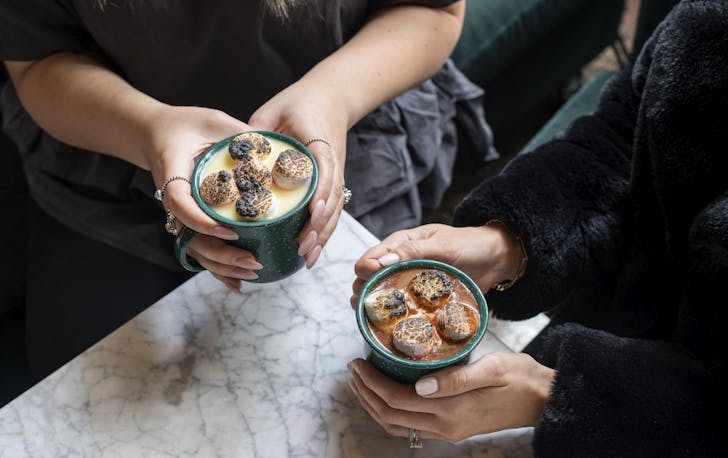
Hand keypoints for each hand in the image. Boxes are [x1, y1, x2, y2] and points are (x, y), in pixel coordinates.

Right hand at [146, 105, 261, 291]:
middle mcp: (175, 201)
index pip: (180, 203)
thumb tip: (278, 145)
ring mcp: (181, 216)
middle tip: (252, 260)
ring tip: (253, 272)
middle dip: (222, 255)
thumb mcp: (214, 121)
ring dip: (223, 266)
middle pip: (190, 239)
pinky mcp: (190, 222)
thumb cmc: (187, 125)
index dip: (202, 221)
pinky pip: (202, 249)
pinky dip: (219, 269)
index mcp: (174, 175)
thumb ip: (241, 134)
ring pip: (196, 250)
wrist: (159, 133)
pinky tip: (239, 284)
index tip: (231, 229)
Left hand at [249, 80, 348, 268]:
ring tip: (307, 258)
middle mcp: (333, 161)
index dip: (320, 193)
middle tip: (302, 248)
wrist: (331, 96)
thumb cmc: (299, 102)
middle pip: (333, 198)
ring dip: (323, 234)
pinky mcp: (334, 181)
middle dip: (320, 226)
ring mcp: (336, 172)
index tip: (312, 213)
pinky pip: (333, 209)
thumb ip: (256, 135)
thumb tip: (233, 161)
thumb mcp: (273, 112)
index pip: (325, 169)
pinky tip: (312, 249)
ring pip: (336, 209)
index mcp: (319, 140)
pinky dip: (324, 230)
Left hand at [347, 354, 553, 442]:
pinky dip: (390, 412)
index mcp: (452, 409)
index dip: (372, 382)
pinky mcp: (452, 429)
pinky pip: (410, 426)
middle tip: (353, 369)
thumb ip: (456, 377)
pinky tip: (385, 395)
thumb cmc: (520, 377)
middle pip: (390, 416)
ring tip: (361, 382)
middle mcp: (445, 425)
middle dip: (366, 393)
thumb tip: (419, 384)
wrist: (543, 400)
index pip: (397, 400)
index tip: (358, 362)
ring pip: (397, 426)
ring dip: (374, 405)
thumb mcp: (492, 368)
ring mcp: (448, 430)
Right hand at [351, 223, 523, 306]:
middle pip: (369, 280)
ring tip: (377, 320)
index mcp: (401, 244)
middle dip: (365, 294)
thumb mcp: (442, 245)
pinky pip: (403, 307)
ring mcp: (410, 281)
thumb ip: (413, 252)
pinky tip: (395, 326)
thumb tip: (380, 263)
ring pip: (383, 296)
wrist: (495, 259)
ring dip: (377, 307)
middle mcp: (400, 263)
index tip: (371, 286)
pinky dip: (396, 316)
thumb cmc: (470, 245)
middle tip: (369, 309)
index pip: (369, 258)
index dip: (364, 273)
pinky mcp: (421, 297)